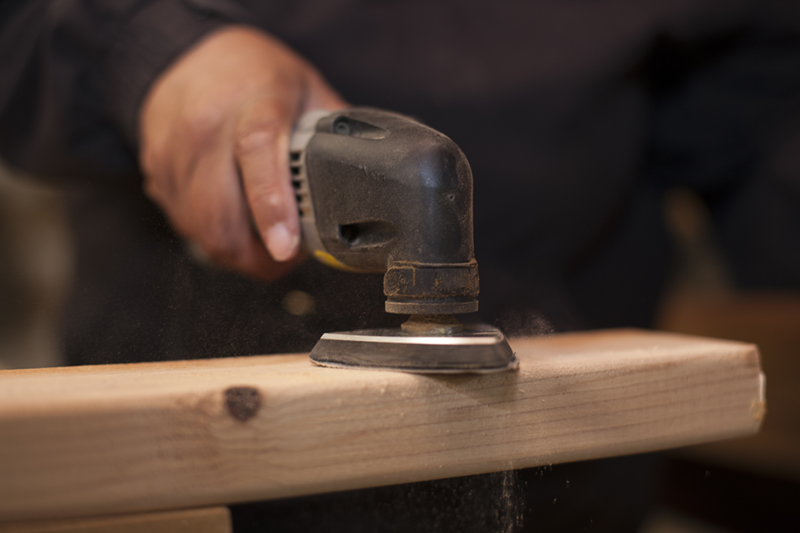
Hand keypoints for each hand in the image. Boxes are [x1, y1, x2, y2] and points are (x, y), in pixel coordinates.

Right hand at [139, 26, 346, 280]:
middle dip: (258, 256)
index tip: (286, 247)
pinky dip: (212, 236)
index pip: (258, 154)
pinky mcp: (155, 170)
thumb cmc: (254, 73)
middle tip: (288, 255)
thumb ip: (334, 134)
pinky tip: (233, 222)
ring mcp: (174, 150)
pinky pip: (184, 223)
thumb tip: (367, 178)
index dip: (272, 207)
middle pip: (221, 214)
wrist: (187, 53)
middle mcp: (205, 126)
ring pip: (201, 229)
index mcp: (254, 102)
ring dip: (236, 251)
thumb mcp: (306, 90)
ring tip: (263, 242)